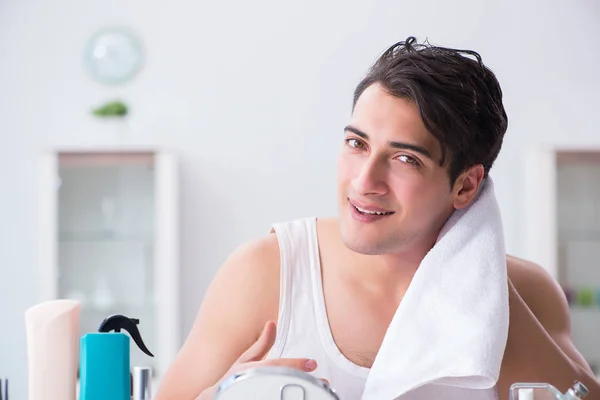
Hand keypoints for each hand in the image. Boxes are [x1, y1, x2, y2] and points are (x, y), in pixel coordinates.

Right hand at [197, 321, 322, 398]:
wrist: (215, 399)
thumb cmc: (231, 380)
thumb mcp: (245, 361)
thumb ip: (261, 344)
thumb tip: (272, 323)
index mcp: (250, 371)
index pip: (274, 366)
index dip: (294, 364)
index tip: (312, 363)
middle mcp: (251, 385)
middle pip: (278, 383)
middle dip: (301, 382)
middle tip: (321, 382)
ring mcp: (253, 396)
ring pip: (277, 397)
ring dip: (298, 396)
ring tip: (317, 394)